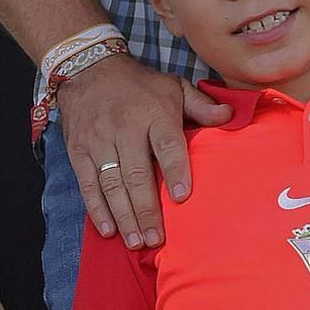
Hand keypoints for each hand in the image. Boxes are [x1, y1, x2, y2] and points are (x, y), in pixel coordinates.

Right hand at [58, 53, 230, 247]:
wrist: (87, 68)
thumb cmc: (139, 85)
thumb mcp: (173, 86)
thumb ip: (201, 105)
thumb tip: (230, 117)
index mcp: (153, 112)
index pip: (166, 144)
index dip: (175, 170)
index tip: (183, 197)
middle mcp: (124, 128)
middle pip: (136, 173)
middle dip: (146, 209)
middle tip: (157, 238)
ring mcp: (98, 141)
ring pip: (111, 184)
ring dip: (124, 216)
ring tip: (137, 242)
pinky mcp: (78, 151)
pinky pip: (87, 184)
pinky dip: (97, 209)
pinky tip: (109, 230)